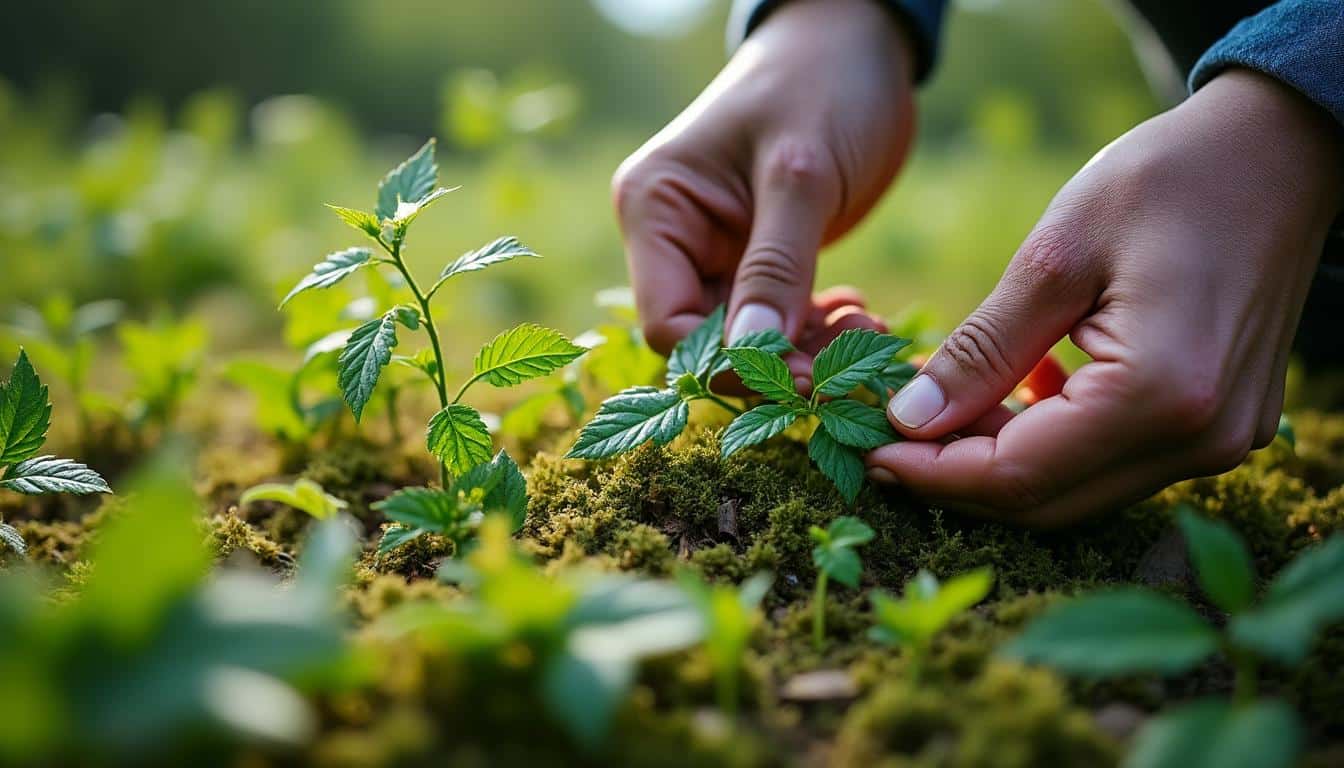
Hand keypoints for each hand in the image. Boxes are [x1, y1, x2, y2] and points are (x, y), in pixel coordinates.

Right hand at [613, 0, 917, 389]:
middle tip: (851, 362)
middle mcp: (674, 236)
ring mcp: (715, 249)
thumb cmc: (822, 85)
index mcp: (656, 209)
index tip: (802, 376)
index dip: (730, 361)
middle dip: (778, 359)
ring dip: (806, 349)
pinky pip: (777, 316)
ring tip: (868, 330)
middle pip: (709, 339)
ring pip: (748, 337)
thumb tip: (751, 356)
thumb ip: (776, 267)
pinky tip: (859, 315)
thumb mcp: (800, 175)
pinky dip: (816, 328)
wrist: (857, 42)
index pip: (669, 322)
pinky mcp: (757, 256)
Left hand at [867, 69, 1343, 524]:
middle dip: (955, 479)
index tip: (866, 448)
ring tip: (936, 414)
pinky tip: (1015, 395)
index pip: (1017, 475)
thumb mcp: (1057, 254)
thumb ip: (983, 349)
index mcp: (1159, 395)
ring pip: (1077, 493)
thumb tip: (909, 419)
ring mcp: (1218, 443)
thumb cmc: (1168, 182)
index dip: (931, 473)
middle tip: (886, 439)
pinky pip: (1113, 464)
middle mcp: (1198, 440)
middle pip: (1046, 502)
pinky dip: (1050, 447)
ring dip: (999, 464)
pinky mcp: (1218, 429)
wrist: (1278, 154)